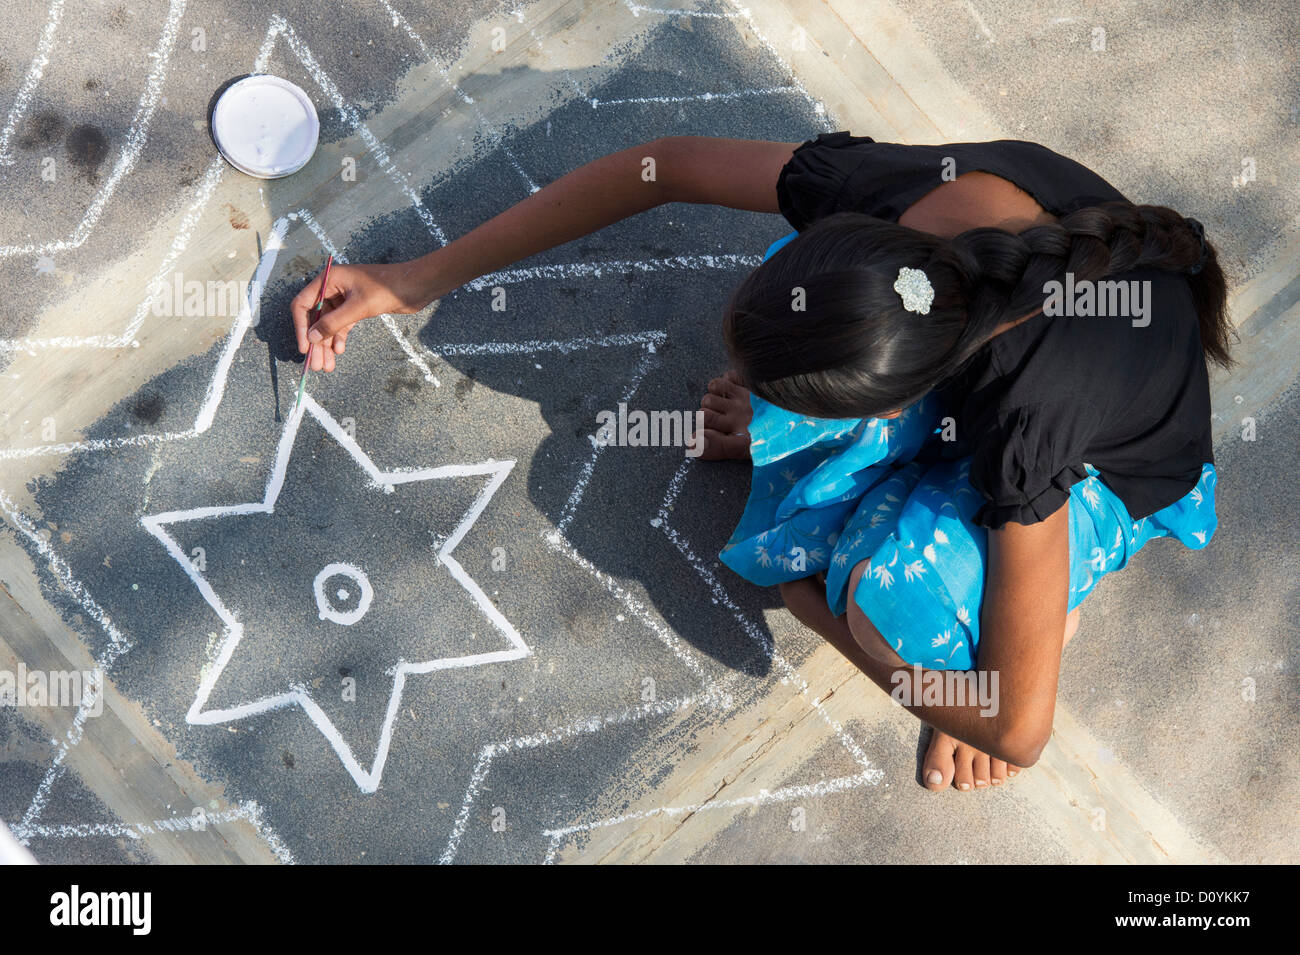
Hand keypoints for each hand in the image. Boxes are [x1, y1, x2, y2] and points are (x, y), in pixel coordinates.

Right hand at [290, 261, 427, 371]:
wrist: (416, 285)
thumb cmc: (387, 289)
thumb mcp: (358, 308)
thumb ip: (334, 323)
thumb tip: (312, 338)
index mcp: (329, 279)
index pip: (303, 304)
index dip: (301, 327)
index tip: (305, 348)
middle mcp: (333, 287)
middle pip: (315, 318)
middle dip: (316, 342)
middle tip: (316, 365)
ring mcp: (344, 298)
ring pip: (329, 324)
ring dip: (327, 344)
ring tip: (327, 366)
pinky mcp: (356, 307)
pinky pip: (342, 324)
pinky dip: (339, 338)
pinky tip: (339, 351)